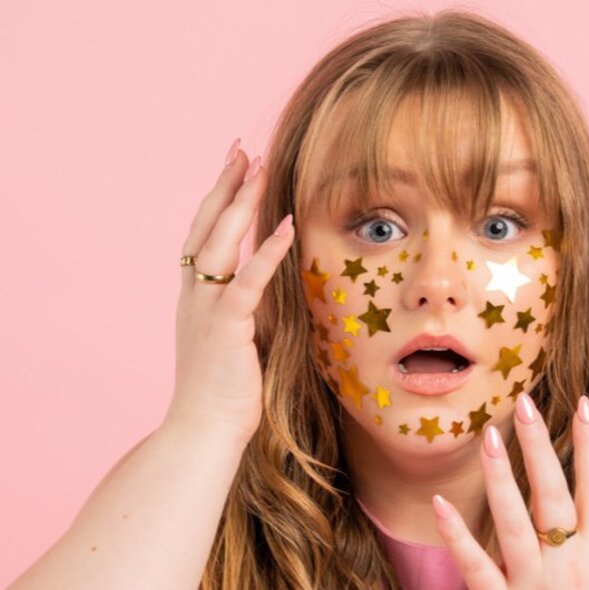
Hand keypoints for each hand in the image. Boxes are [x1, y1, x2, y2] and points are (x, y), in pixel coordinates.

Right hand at [164, 141, 294, 444]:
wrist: (202, 429)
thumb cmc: (224, 390)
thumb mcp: (235, 338)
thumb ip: (247, 306)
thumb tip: (273, 284)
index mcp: (195, 295)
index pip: (203, 234)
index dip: (216, 198)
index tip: (232, 167)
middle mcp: (194, 294)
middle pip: (206, 226)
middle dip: (224, 184)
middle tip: (240, 149)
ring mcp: (206, 307)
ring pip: (220, 242)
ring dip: (240, 202)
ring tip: (258, 166)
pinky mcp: (226, 325)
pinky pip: (247, 279)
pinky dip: (267, 250)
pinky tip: (285, 222)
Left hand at [431, 393, 588, 588]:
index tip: (581, 405)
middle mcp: (568, 565)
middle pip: (554, 496)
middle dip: (541, 448)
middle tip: (526, 405)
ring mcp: (533, 583)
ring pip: (516, 523)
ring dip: (503, 479)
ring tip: (491, 437)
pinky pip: (477, 568)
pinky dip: (457, 537)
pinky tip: (440, 503)